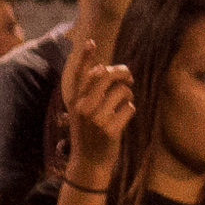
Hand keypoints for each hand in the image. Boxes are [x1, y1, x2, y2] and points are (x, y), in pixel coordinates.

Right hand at [65, 59, 133, 179]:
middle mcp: (83, 108)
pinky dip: (130, 111)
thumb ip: (90, 93)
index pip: (79, 75)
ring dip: (128, 96)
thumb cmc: (89, 134)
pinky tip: (123, 120)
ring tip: (124, 104)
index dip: (86, 58)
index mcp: (75, 102)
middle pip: (107, 76)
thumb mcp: (82, 113)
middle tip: (130, 78)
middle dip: (123, 73)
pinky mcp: (109, 130)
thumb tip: (105, 69)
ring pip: (122, 91)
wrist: (89, 163)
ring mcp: (96, 119)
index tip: (90, 42)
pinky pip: (130, 108)